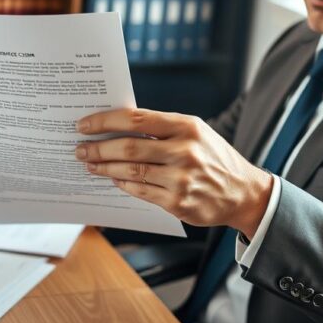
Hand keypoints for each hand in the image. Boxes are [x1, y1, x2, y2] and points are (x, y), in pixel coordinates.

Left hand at [76, 108, 272, 238]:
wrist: (243, 192)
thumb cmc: (213, 157)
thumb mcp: (195, 132)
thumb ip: (162, 128)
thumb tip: (118, 126)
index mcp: (187, 126)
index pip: (136, 119)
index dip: (105, 121)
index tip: (84, 124)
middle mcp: (185, 151)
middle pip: (128, 147)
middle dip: (98, 148)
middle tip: (79, 148)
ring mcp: (181, 179)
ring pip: (130, 172)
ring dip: (104, 168)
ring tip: (89, 164)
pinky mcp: (178, 203)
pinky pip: (140, 192)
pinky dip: (122, 184)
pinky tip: (113, 179)